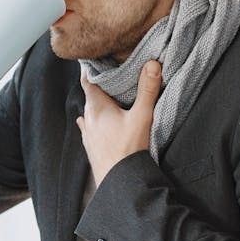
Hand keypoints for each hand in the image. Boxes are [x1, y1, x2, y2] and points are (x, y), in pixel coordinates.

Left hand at [76, 60, 162, 185]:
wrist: (118, 181)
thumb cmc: (128, 150)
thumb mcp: (141, 117)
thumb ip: (147, 90)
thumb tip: (151, 64)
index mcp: (96, 106)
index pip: (88, 80)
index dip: (91, 68)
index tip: (95, 58)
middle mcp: (88, 118)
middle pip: (90, 95)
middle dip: (98, 85)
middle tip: (108, 74)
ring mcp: (88, 134)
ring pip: (90, 112)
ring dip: (97, 104)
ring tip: (107, 96)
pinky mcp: (91, 146)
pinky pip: (90, 128)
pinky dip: (95, 120)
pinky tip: (93, 122)